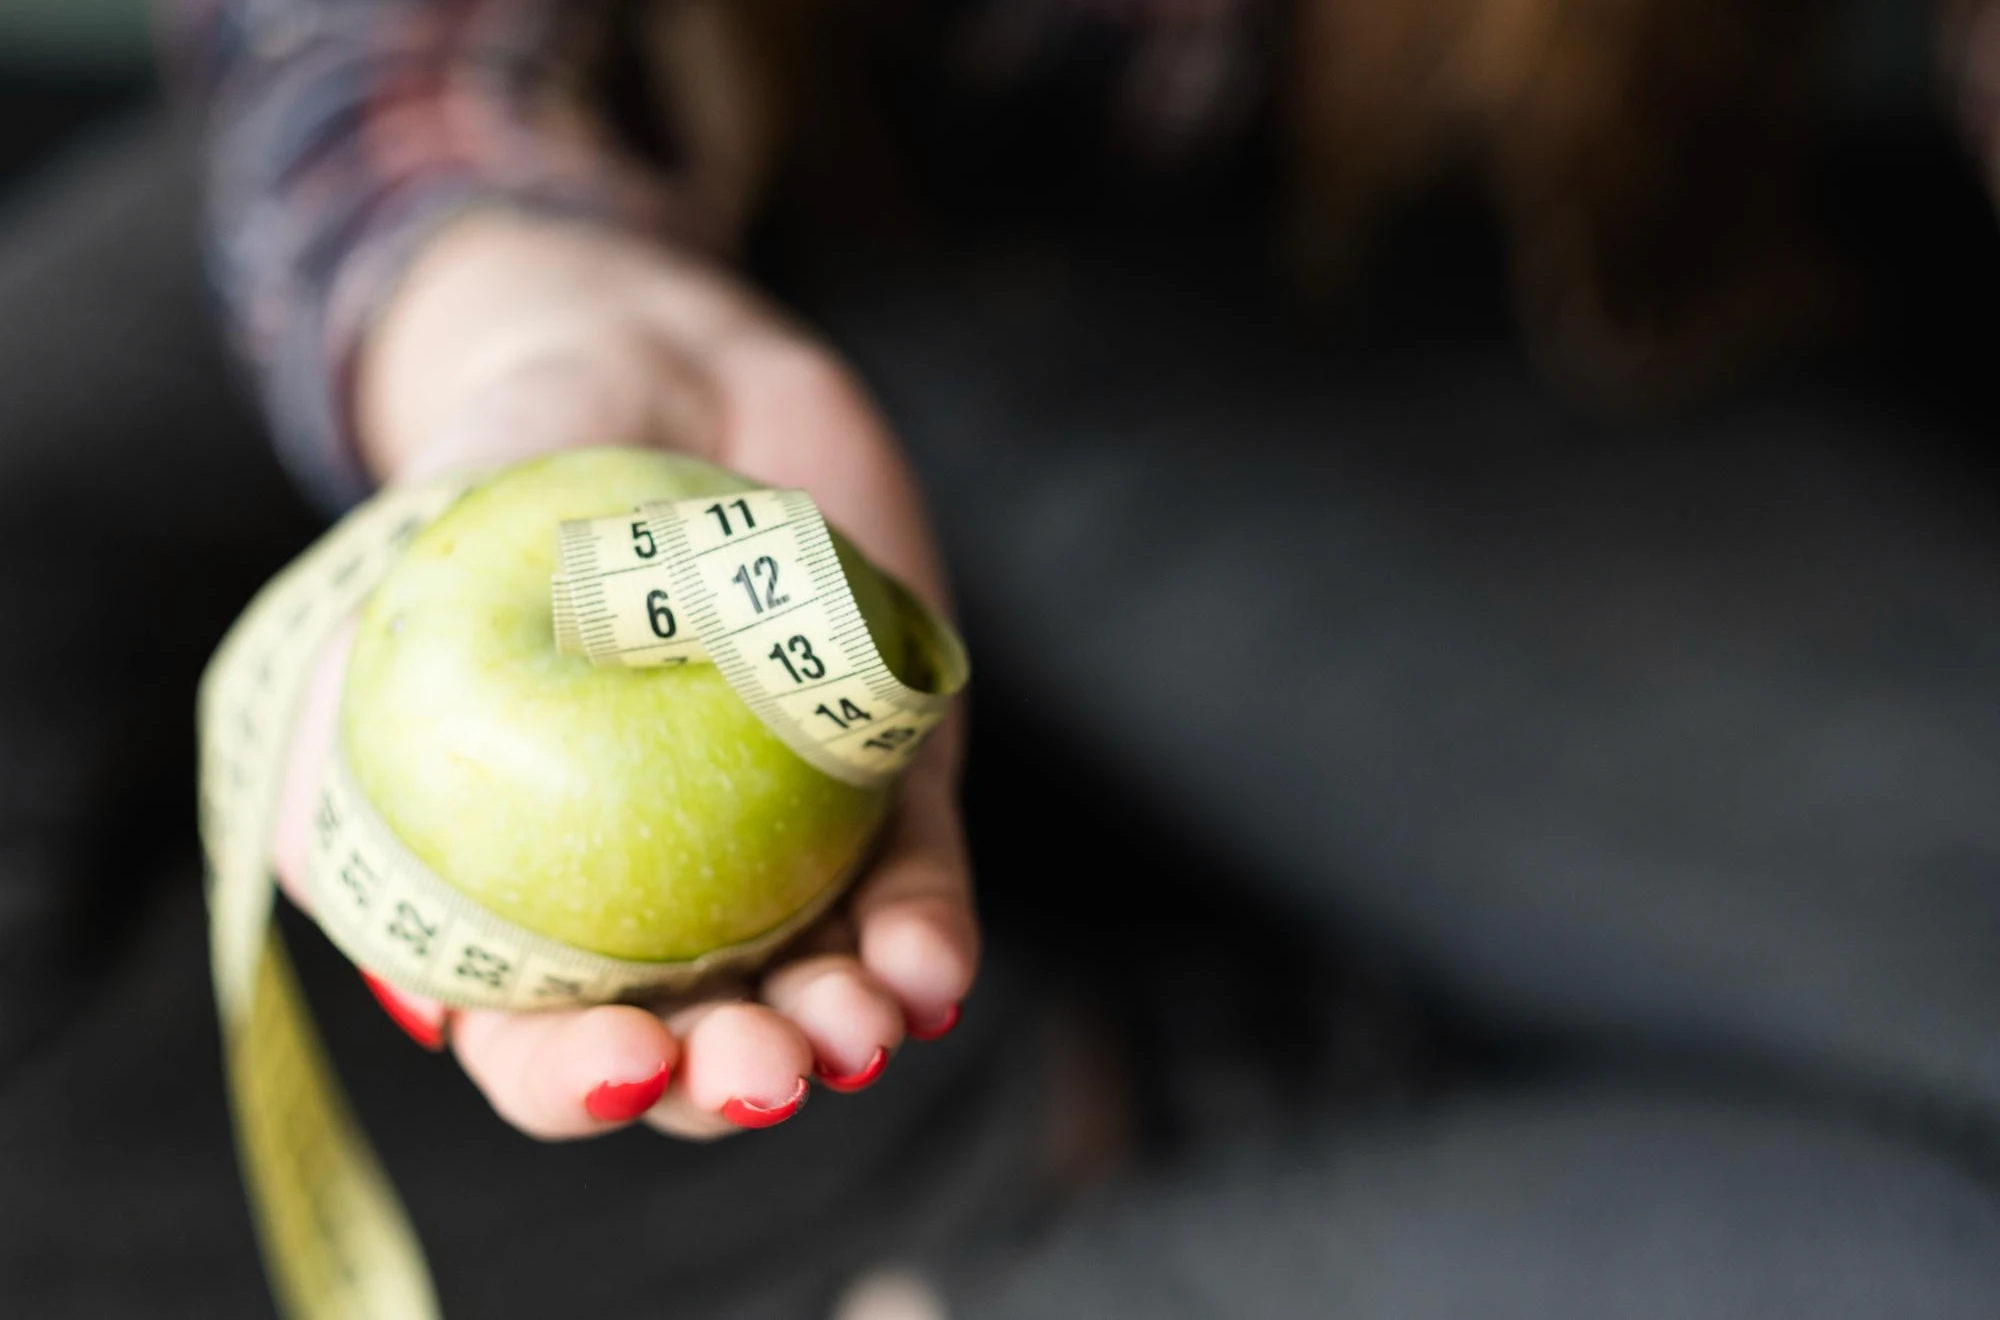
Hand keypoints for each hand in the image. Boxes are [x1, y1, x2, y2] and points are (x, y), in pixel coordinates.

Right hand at [271, 213, 975, 1138]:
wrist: (639, 362)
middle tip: (763, 1072)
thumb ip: (350, 777)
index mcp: (523, 888)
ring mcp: (782, 835)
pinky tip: (927, 970)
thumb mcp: (387, 615)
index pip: (536, 1034)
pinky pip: (918, 873)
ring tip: (859, 1031)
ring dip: (845, 1028)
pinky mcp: (889, 771)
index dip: (572, 1080)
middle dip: (733, 1082)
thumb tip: (419, 987)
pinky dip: (928, 931)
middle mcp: (658, 886)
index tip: (620, 1063)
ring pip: (819, 979)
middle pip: (698, 1036)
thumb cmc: (490, 492)